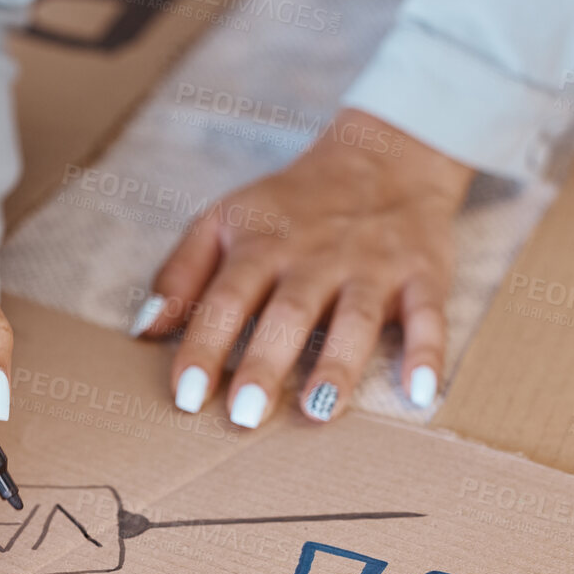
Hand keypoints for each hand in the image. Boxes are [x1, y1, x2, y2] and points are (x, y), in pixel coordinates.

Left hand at [134, 109, 471, 424]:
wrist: (384, 156)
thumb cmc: (293, 205)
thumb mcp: (226, 220)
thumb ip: (182, 272)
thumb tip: (144, 329)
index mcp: (262, 246)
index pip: (225, 299)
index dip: (203, 348)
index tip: (184, 397)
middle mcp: (316, 258)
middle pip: (287, 313)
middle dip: (265, 364)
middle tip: (244, 416)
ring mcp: (372, 267)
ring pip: (356, 317)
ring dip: (338, 363)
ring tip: (318, 410)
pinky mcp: (423, 274)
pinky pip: (429, 315)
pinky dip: (428, 352)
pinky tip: (420, 393)